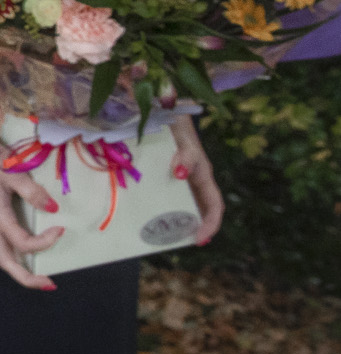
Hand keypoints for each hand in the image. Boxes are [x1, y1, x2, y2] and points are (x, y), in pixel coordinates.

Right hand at [0, 141, 63, 290]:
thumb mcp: (14, 173)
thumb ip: (33, 192)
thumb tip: (52, 207)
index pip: (24, 243)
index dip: (45, 241)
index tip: (61, 227)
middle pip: (6, 263)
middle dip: (27, 278)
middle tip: (50, 283)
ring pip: (2, 256)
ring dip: (19, 270)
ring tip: (38, 275)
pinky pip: (0, 244)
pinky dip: (13, 255)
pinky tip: (23, 252)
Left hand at [167, 116, 224, 245]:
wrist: (163, 111)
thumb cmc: (178, 127)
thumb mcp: (185, 141)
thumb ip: (186, 156)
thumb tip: (181, 174)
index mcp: (203, 176)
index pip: (213, 206)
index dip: (210, 224)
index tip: (200, 239)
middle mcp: (192, 181)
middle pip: (196, 210)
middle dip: (190, 228)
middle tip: (175, 243)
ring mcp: (177, 180)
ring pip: (178, 205)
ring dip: (171, 220)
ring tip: (157, 236)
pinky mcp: (161, 176)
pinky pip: (160, 195)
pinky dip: (154, 206)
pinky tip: (139, 213)